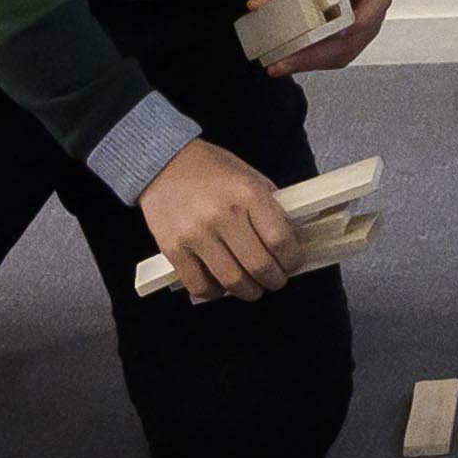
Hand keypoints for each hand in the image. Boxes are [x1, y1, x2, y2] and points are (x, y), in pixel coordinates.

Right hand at [141, 138, 301, 304]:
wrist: (164, 164)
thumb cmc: (212, 170)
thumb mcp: (250, 177)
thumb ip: (270, 208)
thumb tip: (291, 241)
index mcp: (248, 194)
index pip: (280, 240)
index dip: (292, 259)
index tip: (293, 263)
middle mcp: (223, 215)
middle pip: (259, 266)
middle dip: (274, 280)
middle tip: (276, 279)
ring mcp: (196, 235)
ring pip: (232, 281)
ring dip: (249, 291)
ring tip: (253, 286)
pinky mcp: (173, 250)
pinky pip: (200, 286)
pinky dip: (216, 292)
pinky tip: (222, 285)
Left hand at [262, 0, 396, 77]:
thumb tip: (257, 3)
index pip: (373, 8)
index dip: (357, 24)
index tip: (337, 31)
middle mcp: (371, 12)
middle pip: (351, 41)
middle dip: (316, 56)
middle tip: (284, 61)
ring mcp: (361, 29)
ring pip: (342, 54)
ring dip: (311, 63)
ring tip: (282, 64)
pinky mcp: (347, 38)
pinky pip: (333, 55)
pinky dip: (311, 60)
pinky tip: (289, 60)